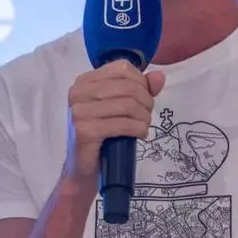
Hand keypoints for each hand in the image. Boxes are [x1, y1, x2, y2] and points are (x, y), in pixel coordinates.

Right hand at [65, 59, 166, 181]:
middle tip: (145, 117)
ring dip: (144, 118)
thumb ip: (139, 88)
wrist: (84, 168)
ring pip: (128, 105)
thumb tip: (159, 76)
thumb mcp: (120, 107)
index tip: (142, 100)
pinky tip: (139, 134)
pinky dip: (138, 129)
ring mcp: (79, 111)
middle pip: (128, 87)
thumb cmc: (102, 136)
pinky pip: (123, 124)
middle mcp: (78, 92)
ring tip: (142, 126)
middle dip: (146, 103)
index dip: (141, 82)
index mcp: (84, 81)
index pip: (122, 68)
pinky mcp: (85, 130)